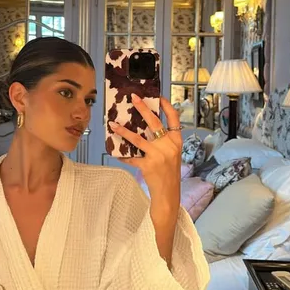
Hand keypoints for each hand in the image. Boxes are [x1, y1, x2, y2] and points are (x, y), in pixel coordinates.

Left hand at [108, 94, 181, 264]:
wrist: (169, 193)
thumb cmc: (169, 173)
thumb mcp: (171, 155)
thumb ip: (163, 142)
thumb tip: (144, 129)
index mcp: (176, 142)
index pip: (174, 119)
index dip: (166, 106)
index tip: (157, 96)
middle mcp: (168, 146)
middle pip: (154, 123)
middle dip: (143, 108)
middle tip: (133, 98)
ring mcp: (158, 156)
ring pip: (137, 139)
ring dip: (123, 131)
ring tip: (112, 124)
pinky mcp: (147, 165)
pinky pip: (131, 157)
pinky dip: (122, 154)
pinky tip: (113, 151)